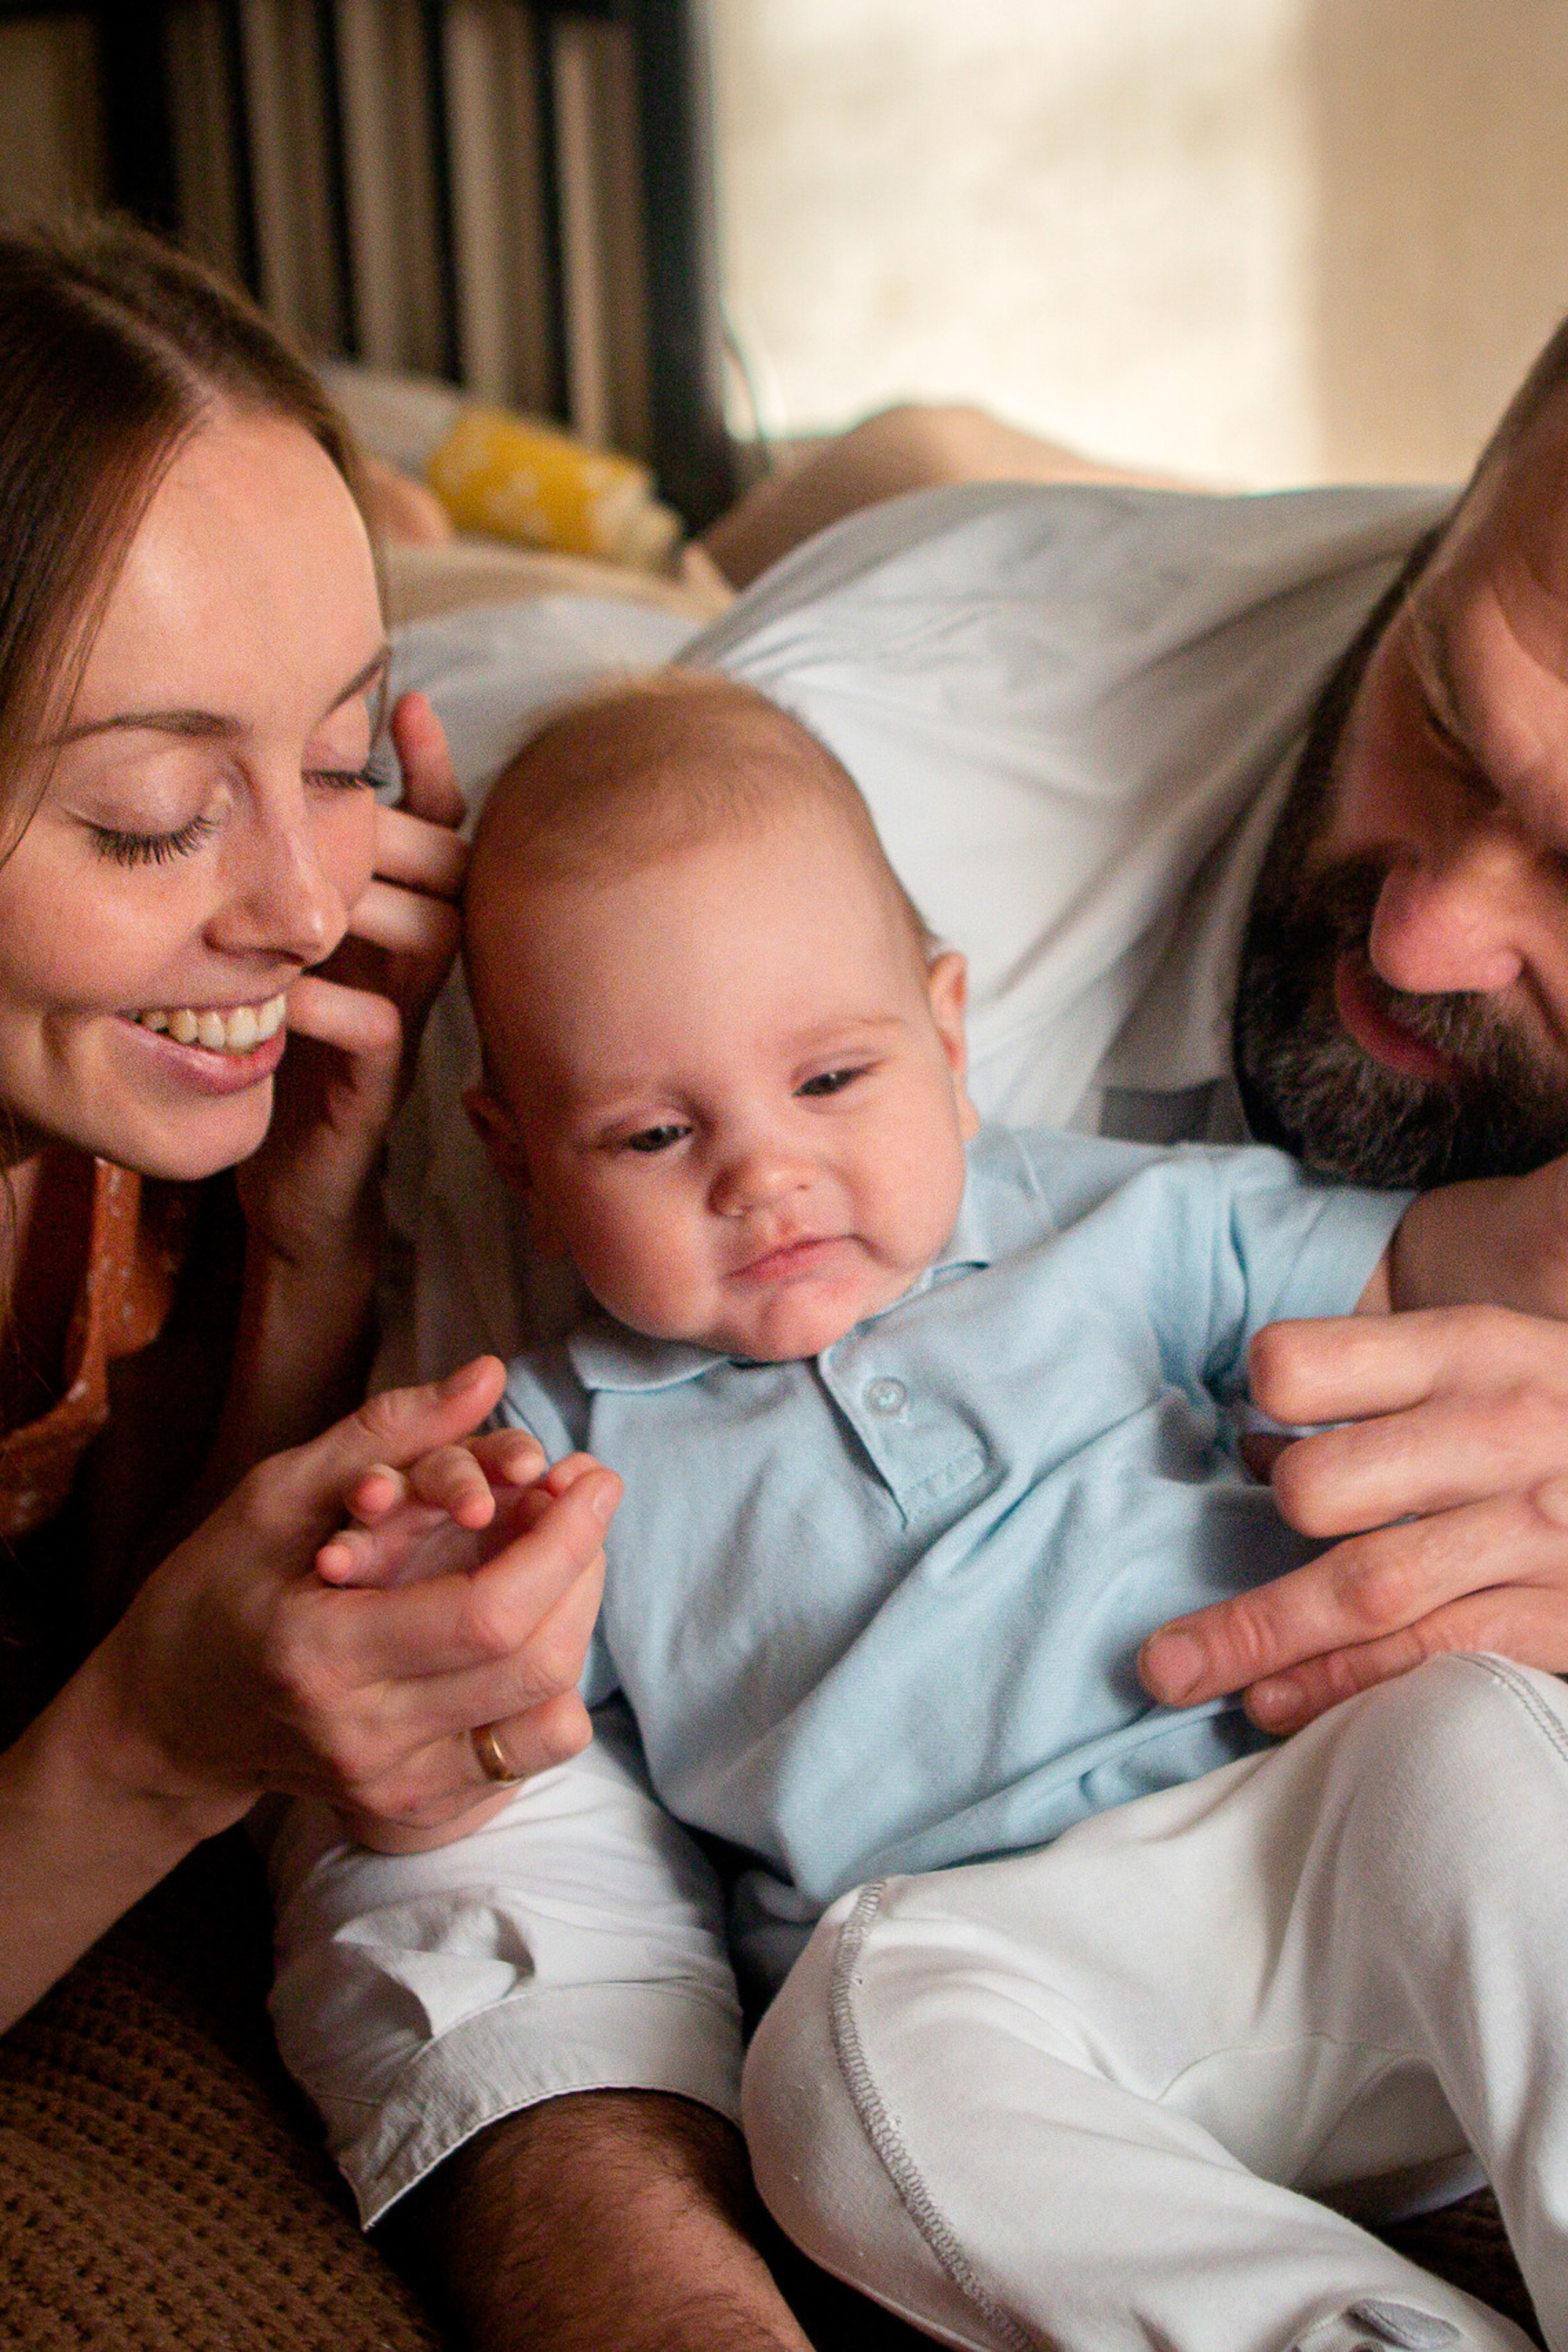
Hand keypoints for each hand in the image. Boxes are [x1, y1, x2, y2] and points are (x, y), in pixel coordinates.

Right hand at [98, 1357, 618, 1840]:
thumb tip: (489, 1374)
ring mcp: (394, 1787)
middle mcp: (364, 1737)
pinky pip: (528, 1752)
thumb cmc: (215, 1589)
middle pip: (534, 1664)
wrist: (170, 1718)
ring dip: (579, 1616)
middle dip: (582, 1567)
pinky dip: (551, 1677)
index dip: (561, 1543)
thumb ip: (389, 1431)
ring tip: (564, 1551)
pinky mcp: (417, 1809)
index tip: (590, 1476)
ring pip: (547, 1712)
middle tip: (584, 1499)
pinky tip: (530, 1619)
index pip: (487, 1616)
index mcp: (322, 1653)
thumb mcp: (279, 1492)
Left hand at [239, 690, 464, 1267]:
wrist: (292, 1177)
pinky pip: (379, 1027)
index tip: (410, 703)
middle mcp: (414, 968)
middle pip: (452, 873)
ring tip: (313, 889)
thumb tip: (293, 773)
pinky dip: (331, 1003)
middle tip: (351, 799)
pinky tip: (285, 991)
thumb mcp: (297, 948)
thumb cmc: (291, 1054)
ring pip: (431, 938)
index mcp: (398, 926)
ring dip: (370, 907)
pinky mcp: (376, 1087)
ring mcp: (404, 1025)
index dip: (434, 770)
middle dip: (405, 830)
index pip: (440, 833)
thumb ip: (308, 876)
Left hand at [1139, 1305, 1567, 1733]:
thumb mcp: (1498, 1352)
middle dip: (1256, 1534)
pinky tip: (1274, 1705)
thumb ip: (1384, 1382)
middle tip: (1198, 1570)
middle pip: (1323, 1487)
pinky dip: (1341, 1685)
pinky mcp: (1556, 1611)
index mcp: (1468, 1350)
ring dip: (1255, 1636)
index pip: (1304, 1362)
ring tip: (1175, 1671)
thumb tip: (1254, 1446)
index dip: (1262, 1395)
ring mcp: (1530, 1529)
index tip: (1241, 1428)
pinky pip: (1427, 1653)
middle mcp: (1496, 1433)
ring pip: (1361, 1586)